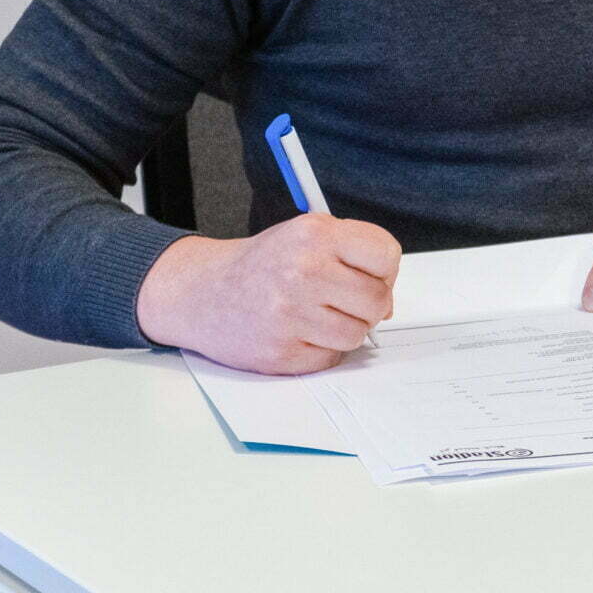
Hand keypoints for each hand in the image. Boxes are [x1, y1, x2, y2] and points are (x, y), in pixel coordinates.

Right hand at [135, 215, 401, 374]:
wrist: (203, 292)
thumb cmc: (264, 264)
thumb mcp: (306, 236)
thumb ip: (353, 257)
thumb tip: (389, 304)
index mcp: (314, 234)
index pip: (386, 254)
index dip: (384, 269)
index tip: (370, 275)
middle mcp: (302, 271)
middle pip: (377, 301)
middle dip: (367, 305)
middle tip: (341, 300)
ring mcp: (290, 314)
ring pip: (357, 334)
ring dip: (344, 329)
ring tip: (316, 315)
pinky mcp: (280, 352)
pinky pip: (330, 358)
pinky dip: (321, 350)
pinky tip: (298, 332)